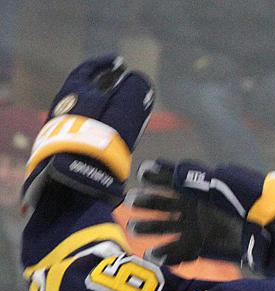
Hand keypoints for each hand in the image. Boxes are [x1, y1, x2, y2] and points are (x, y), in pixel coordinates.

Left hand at [23, 55, 153, 206]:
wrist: (74, 173)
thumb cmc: (99, 137)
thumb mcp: (122, 109)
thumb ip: (133, 91)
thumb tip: (140, 79)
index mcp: (74, 92)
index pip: (89, 70)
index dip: (105, 64)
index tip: (121, 63)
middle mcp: (65, 106)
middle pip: (86, 89)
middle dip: (106, 85)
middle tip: (124, 85)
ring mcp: (63, 127)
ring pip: (85, 109)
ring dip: (104, 106)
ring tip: (122, 111)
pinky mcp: (66, 146)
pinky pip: (85, 127)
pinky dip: (100, 123)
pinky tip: (112, 132)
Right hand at [127, 160, 245, 264]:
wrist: (270, 227)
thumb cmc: (249, 200)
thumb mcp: (225, 183)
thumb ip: (199, 179)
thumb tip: (175, 170)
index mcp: (198, 190)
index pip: (171, 181)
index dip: (157, 176)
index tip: (142, 173)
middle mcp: (193, 209)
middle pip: (163, 205)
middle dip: (146, 203)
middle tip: (129, 202)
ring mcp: (196, 230)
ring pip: (167, 229)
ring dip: (150, 229)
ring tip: (134, 230)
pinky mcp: (202, 248)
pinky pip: (181, 252)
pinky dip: (168, 254)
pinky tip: (154, 254)